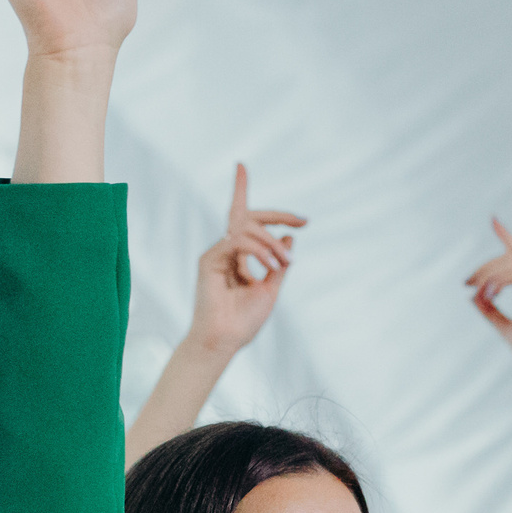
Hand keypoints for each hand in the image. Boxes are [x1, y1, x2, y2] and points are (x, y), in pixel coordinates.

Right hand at [186, 164, 305, 353]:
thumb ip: (279, 263)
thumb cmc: (244, 321)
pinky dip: (259, 251)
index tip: (246, 171)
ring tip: (284, 264)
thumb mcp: (272, 288)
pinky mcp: (209, 259)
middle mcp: (226, 251)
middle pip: (248, 217)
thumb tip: (288, 238)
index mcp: (239, 257)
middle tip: (302, 221)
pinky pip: (238, 241)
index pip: (241, 218)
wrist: (225, 340)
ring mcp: (217, 253)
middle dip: (277, 214)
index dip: (242, 190)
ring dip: (271, 244)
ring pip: (247, 228)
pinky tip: (270, 266)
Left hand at [466, 220, 511, 398]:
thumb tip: (472, 297)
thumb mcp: (503, 328)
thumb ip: (489, 311)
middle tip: (467, 283)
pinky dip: (500, 281)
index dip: (506, 235)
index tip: (493, 220)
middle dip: (485, 266)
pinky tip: (489, 294)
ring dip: (490, 274)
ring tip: (478, 292)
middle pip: (511, 256)